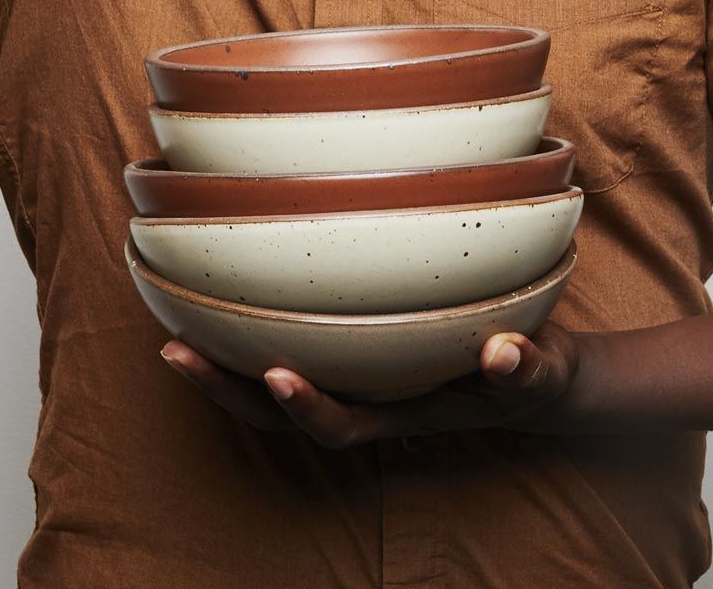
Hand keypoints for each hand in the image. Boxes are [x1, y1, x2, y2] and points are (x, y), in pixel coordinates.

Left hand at [158, 324, 586, 447]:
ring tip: (169, 327)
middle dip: (226, 390)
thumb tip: (503, 353)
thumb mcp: (542, 374)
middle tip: (174, 352)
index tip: (276, 373)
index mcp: (402, 414)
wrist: (538, 377)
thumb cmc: (535, 376)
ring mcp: (355, 375)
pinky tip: (222, 288)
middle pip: (281, 412)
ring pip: (273, 379)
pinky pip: (293, 341)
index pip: (341, 426)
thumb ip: (526, 369)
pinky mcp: (352, 347)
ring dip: (222, 361)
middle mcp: (366, 400)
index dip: (305, 407)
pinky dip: (253, 324)